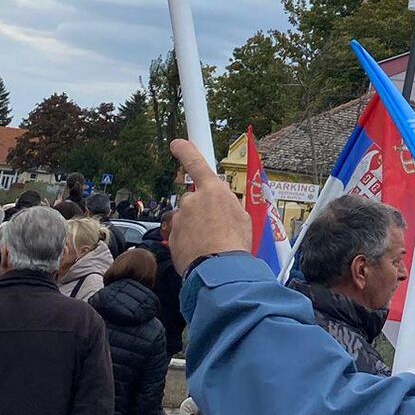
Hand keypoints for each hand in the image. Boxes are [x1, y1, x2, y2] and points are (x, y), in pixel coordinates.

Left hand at [168, 140, 247, 271]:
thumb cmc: (235, 243)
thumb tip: (222, 201)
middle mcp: (192, 201)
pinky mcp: (171, 236)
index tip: (177, 144)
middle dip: (202, 211)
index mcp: (212, 191)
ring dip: (196, 229)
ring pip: (187, 220)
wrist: (220, 269)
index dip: (185, 151)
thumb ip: (227, 204)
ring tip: (212, 244)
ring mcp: (179, 219)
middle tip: (217, 228)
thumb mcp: (242, 217)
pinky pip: (181, 236)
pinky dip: (189, 242)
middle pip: (194, 200)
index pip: (196, 164)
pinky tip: (202, 252)